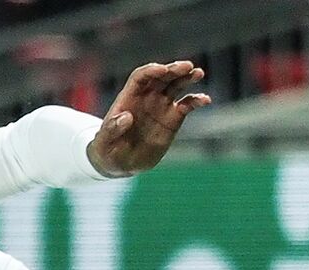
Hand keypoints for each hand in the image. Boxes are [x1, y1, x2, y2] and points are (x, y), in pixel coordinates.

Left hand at [87, 60, 210, 177]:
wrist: (119, 163)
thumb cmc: (106, 150)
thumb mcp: (104, 142)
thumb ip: (112, 128)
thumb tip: (126, 116)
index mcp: (129, 98)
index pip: (141, 76)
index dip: (152, 70)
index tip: (163, 70)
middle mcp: (147, 98)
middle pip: (162, 76)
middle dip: (174, 69)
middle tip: (187, 67)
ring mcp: (161, 106)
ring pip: (176, 85)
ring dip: (187, 78)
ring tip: (198, 73)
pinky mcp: (172, 119)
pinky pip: (187, 105)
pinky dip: (196, 100)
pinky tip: (205, 100)